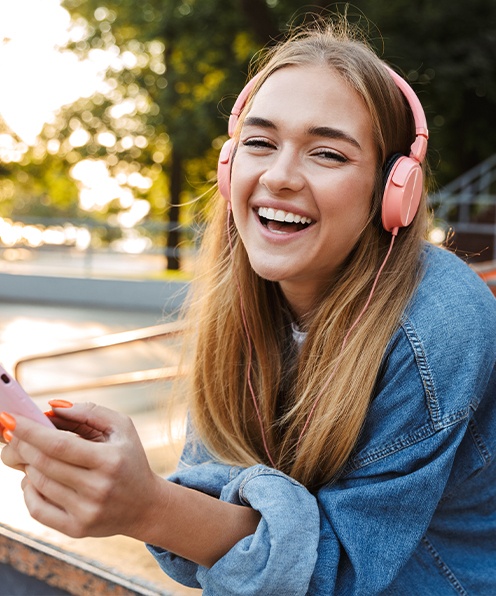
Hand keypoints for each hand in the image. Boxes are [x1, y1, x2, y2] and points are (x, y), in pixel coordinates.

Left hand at [1, 403, 163, 539]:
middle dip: (21, 444)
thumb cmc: (130, 459)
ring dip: (27, 464)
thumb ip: (90, 412)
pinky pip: (37, 509)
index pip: (59, 444)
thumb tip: (52, 408)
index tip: (10, 419)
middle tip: (11, 433)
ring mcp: (86, 511)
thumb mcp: (121, 428)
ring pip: (38, 483)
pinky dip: (28, 490)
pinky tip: (34, 478)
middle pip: (44, 463)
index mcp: (110, 460)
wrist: (146, 506)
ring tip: (31, 454)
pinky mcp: (76, 529)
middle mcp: (98, 488)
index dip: (31, 431)